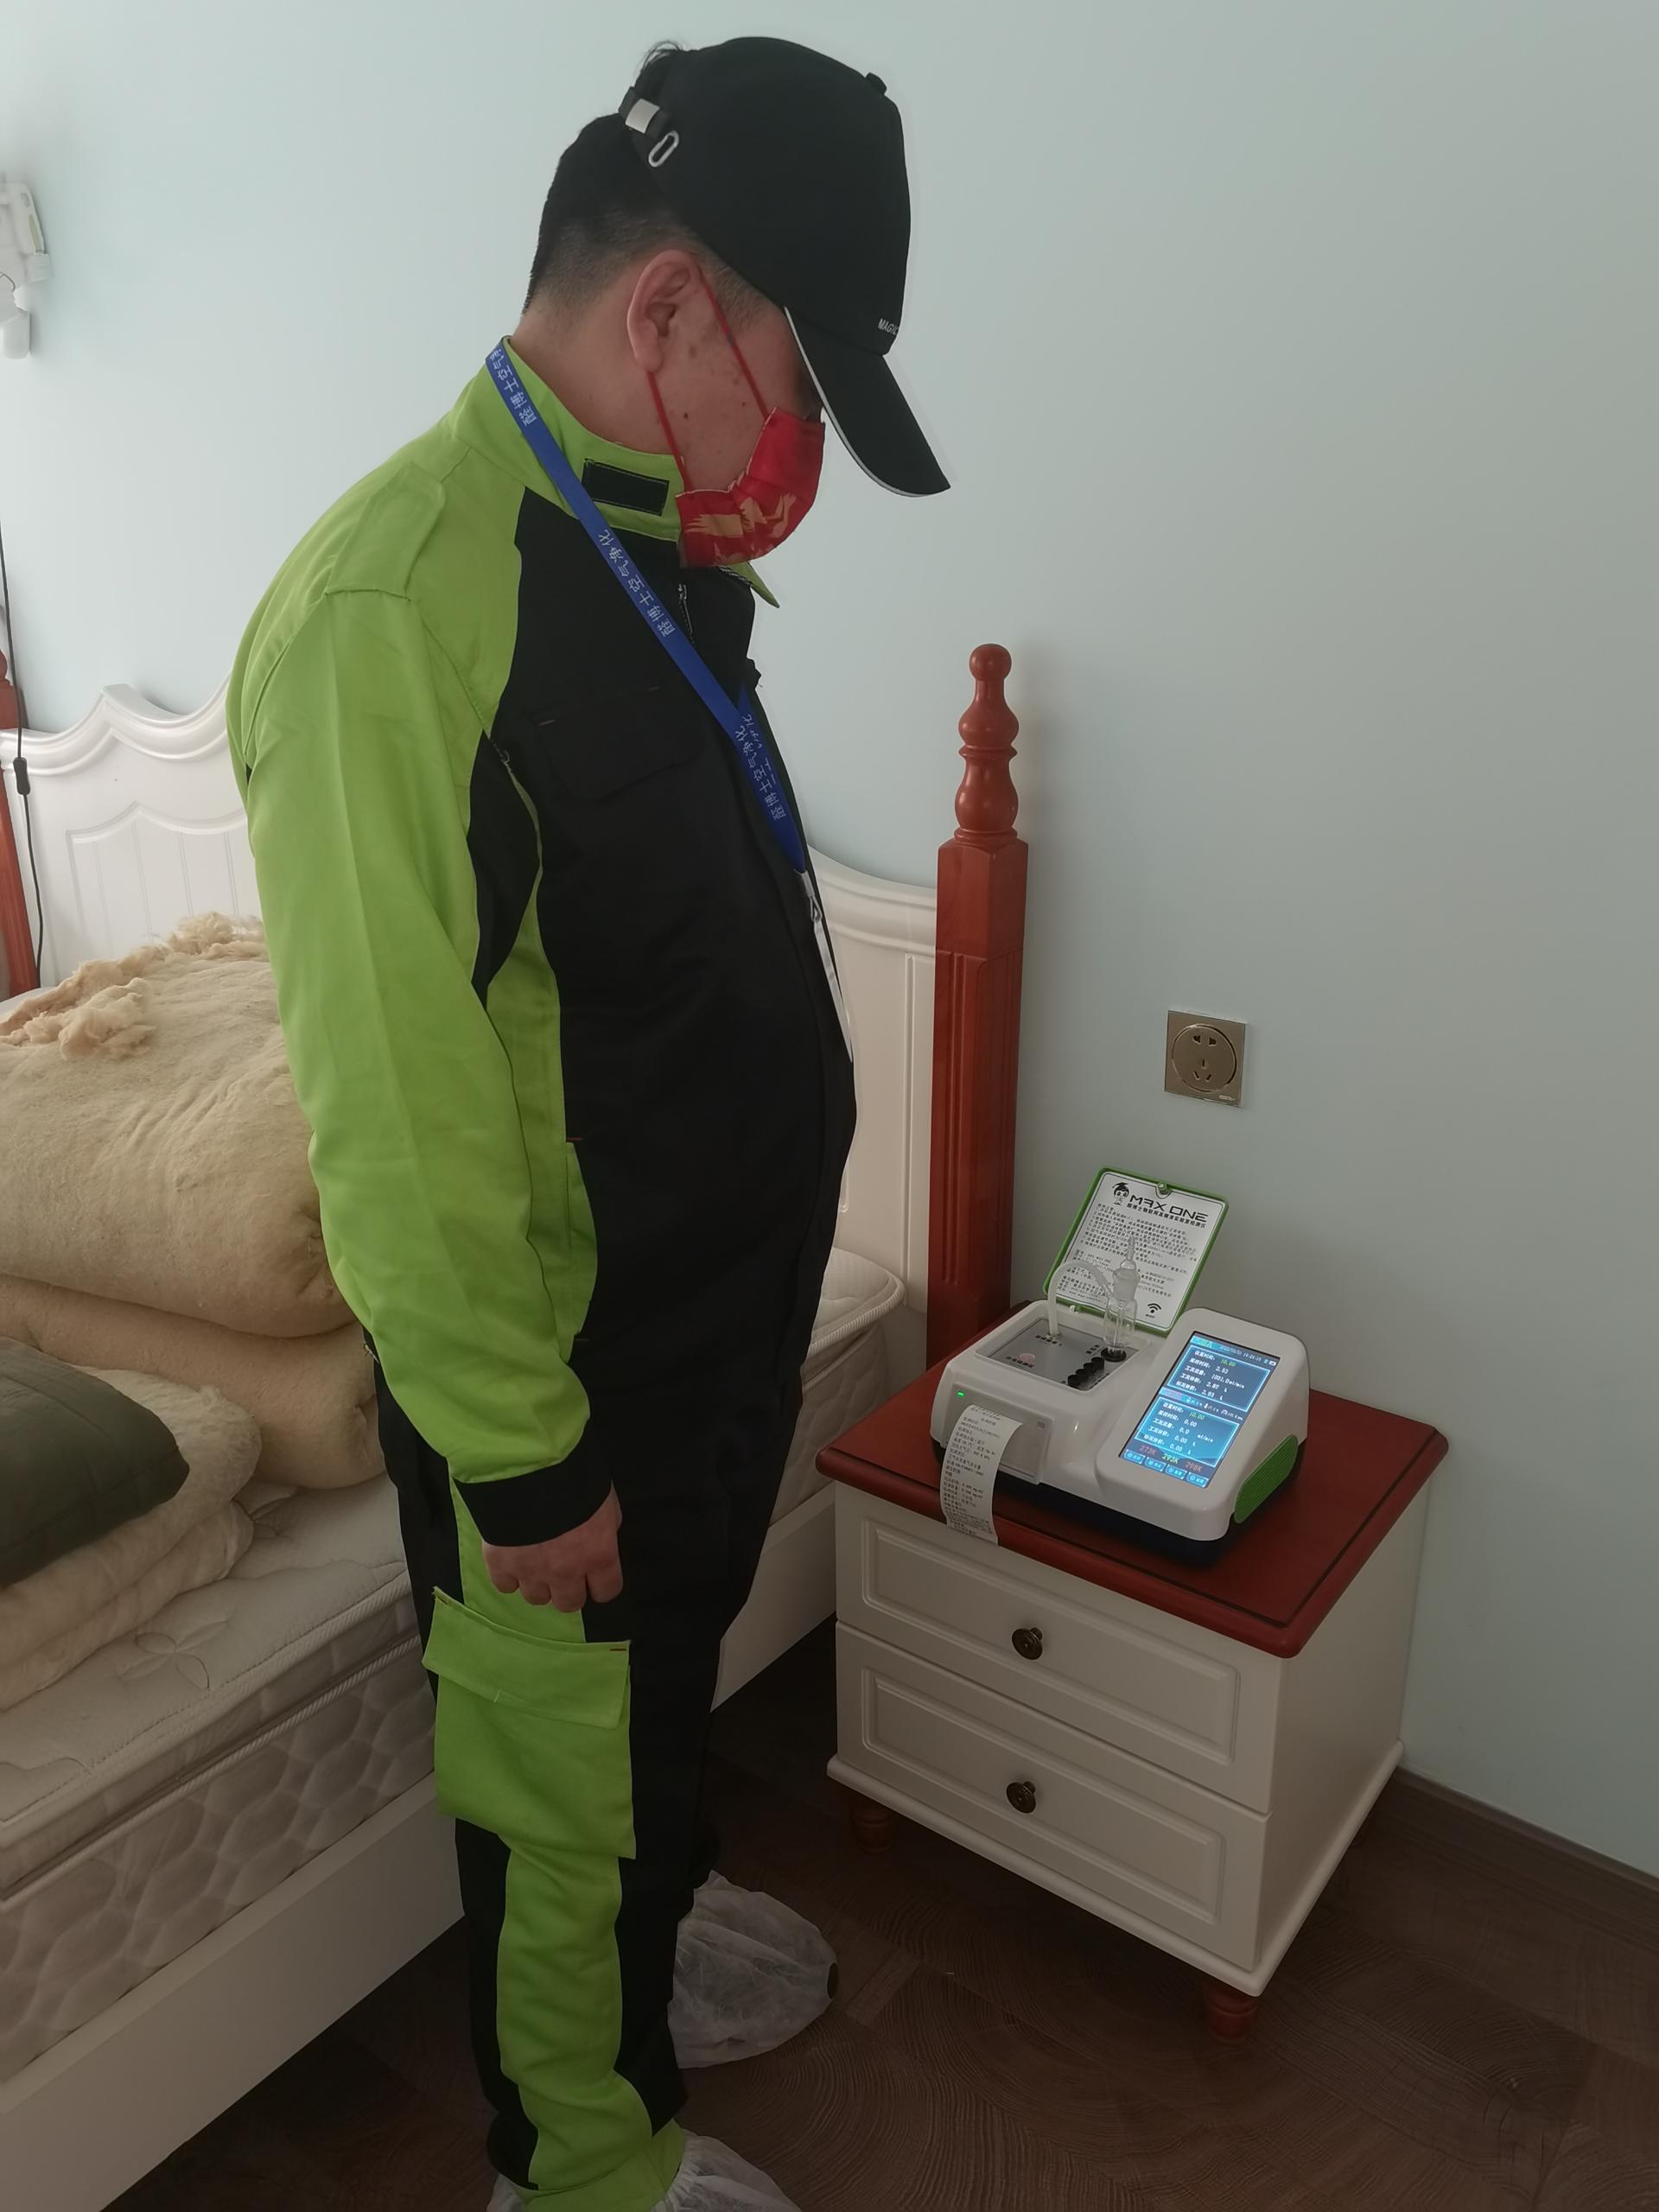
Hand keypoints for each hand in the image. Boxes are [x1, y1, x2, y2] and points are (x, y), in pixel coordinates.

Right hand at [481, 1489, 623, 1611]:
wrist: (529, 1465)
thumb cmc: (574, 1476)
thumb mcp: (605, 1501)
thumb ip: (604, 1528)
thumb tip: (598, 1540)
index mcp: (598, 1555)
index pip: (607, 1591)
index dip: (601, 1584)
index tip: (594, 1578)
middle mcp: (567, 1572)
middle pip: (569, 1603)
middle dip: (568, 1589)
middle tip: (562, 1570)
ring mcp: (532, 1571)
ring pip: (536, 1598)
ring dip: (538, 1583)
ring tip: (534, 1560)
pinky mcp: (501, 1564)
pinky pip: (505, 1586)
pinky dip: (509, 1575)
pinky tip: (512, 1557)